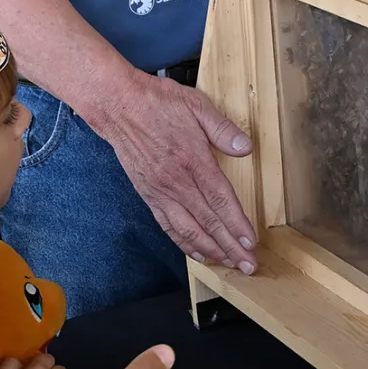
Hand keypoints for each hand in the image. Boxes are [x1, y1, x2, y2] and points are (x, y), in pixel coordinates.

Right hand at [100, 73, 256, 273]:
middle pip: (208, 223)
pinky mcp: (148, 195)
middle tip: (248, 266)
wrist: (117, 106)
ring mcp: (160, 192)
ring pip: (188, 231)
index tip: (251, 243)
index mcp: (193, 160)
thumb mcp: (196, 105)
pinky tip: (198, 253)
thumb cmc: (156, 102)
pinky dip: (184, 244)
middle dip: (231, 248)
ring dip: (211, 251)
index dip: (238, 225)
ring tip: (228, 264)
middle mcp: (176, 182)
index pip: (221, 201)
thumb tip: (246, 148)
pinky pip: (168, 226)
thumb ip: (222, 129)